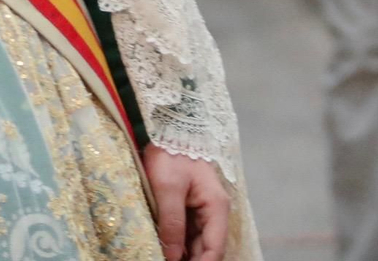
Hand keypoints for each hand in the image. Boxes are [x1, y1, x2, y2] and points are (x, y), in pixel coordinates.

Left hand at [142, 144, 230, 260]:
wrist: (169, 129)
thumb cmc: (170, 155)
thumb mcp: (167, 188)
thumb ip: (171, 223)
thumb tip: (172, 256)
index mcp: (215, 207)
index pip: (214, 249)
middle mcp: (213, 211)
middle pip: (205, 248)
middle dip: (189, 259)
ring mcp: (201, 209)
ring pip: (195, 242)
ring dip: (181, 252)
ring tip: (161, 255)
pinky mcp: (189, 205)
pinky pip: (186, 230)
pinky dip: (176, 241)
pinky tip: (163, 247)